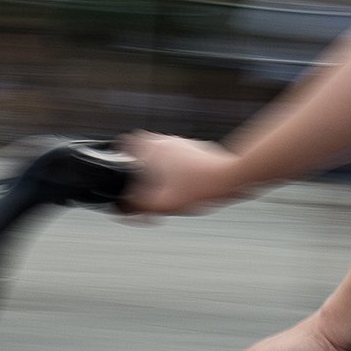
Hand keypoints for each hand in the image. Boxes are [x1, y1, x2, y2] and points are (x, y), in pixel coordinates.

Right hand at [121, 132, 245, 218]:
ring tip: (159, 181)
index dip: (118, 151)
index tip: (117, 158)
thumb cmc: (200, 187)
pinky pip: (178, 154)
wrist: (232, 177)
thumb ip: (138, 206)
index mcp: (154, 151)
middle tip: (138, 172)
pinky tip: (180, 182)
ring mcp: (184, 143)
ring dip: (157, 161)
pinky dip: (174, 165)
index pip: (126, 142)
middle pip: (144, 143)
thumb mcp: (163, 204)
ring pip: (162, 148)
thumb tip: (121, 208)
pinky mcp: (198, 149)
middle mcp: (167, 142)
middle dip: (138, 158)